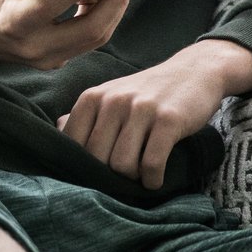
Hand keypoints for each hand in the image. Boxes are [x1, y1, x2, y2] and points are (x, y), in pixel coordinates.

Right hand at [0, 0, 136, 69]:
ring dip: (113, 8)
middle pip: (86, 31)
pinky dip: (104, 16)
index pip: (46, 10)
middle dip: (113, 1)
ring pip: (94, 37)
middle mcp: (32, 46)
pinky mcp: (59, 58)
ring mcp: (48, 58)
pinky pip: (90, 39)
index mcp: (10, 22)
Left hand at [59, 39, 251, 189]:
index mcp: (94, 97)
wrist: (194, 71)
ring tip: (141, 174)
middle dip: (109, 175)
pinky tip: (155, 179)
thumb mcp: (112, 96)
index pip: (72, 144)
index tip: (99, 171)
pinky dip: (152, 180)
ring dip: (132, 178)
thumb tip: (58, 130)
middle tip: (124, 175)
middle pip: (96, 159)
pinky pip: (151, 163)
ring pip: (122, 165)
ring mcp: (141, 109)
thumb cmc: (148, 92)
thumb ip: (85, 114)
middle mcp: (113, 101)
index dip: (83, 164)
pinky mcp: (168, 120)